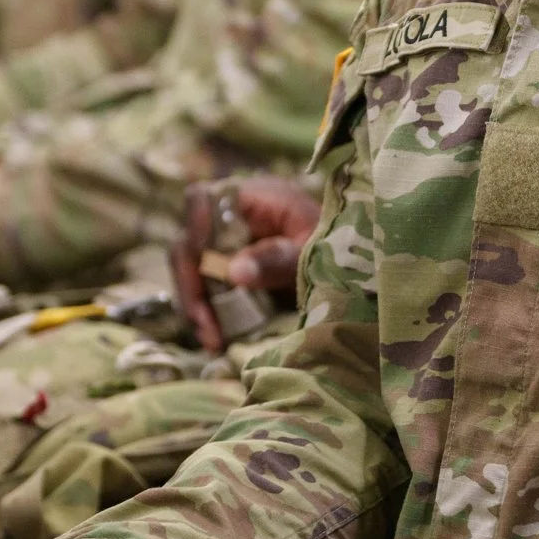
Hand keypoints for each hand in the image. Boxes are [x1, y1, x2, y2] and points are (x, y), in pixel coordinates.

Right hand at [168, 175, 320, 352]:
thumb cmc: (336, 245)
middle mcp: (231, 218)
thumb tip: (233, 272)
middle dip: (191, 286)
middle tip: (205, 326)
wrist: (349, 263)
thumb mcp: (312, 251)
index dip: (194, 229)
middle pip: (188, 243)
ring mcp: (226, 244)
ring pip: (190, 271)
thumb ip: (277, 258)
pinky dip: (206, 315)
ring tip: (212, 340)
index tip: (202, 265)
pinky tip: (216, 338)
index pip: (203, 199)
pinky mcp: (227, 270)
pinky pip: (204, 290)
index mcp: (253, 198)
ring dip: (195, 306)